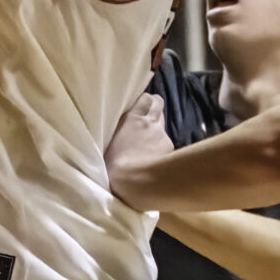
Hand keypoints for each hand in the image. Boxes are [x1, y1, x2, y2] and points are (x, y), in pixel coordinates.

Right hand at [104, 91, 169, 205]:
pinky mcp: (169, 147)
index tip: (141, 105)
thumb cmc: (113, 162)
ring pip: (162, 123)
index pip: (146, 98)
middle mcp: (149, 122)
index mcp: (132, 118)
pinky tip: (155, 156)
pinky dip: (161, 146)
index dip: (146, 101)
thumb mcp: (109, 139)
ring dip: (157, 127)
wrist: (133, 180)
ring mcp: (161, 135)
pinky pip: (166, 143)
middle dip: (155, 107)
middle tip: (148, 115)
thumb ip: (119, 129)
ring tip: (149, 139)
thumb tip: (121, 127)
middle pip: (158, 104)